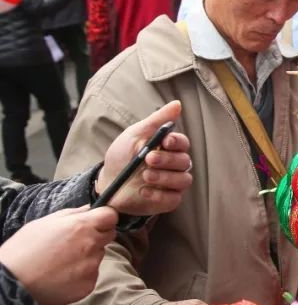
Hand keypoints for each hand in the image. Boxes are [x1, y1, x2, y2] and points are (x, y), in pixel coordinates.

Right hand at [0, 206, 117, 304]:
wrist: (12, 286)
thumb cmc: (23, 251)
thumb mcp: (43, 223)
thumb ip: (71, 214)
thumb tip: (89, 208)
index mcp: (81, 226)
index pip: (110, 216)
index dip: (104, 218)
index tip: (96, 221)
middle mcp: (92, 245)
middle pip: (108, 235)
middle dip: (96, 236)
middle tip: (73, 243)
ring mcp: (92, 266)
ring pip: (99, 255)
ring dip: (87, 256)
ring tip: (61, 262)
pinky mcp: (89, 284)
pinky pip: (91, 274)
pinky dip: (81, 275)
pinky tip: (62, 276)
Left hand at [96, 101, 192, 215]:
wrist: (107, 183)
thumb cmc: (122, 156)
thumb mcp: (135, 134)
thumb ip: (156, 120)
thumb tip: (177, 104)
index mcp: (169, 148)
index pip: (183, 143)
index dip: (177, 142)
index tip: (165, 140)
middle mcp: (175, 166)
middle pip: (184, 162)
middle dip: (167, 160)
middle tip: (148, 158)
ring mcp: (172, 184)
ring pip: (183, 180)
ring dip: (165, 177)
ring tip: (145, 175)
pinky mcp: (167, 201)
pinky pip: (173, 199)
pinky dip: (159, 195)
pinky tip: (143, 191)